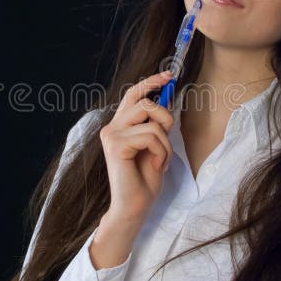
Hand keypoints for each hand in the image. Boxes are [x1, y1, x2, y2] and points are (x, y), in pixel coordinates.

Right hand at [99, 71, 174, 225]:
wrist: (135, 206)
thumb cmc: (145, 179)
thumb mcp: (156, 145)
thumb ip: (156, 124)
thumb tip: (167, 98)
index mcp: (120, 125)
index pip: (133, 94)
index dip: (151, 82)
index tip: (168, 75)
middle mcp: (112, 127)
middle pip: (145, 103)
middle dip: (166, 118)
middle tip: (168, 138)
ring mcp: (111, 135)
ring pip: (152, 121)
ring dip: (165, 142)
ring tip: (161, 159)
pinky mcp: (116, 145)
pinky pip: (151, 136)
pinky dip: (161, 151)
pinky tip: (156, 165)